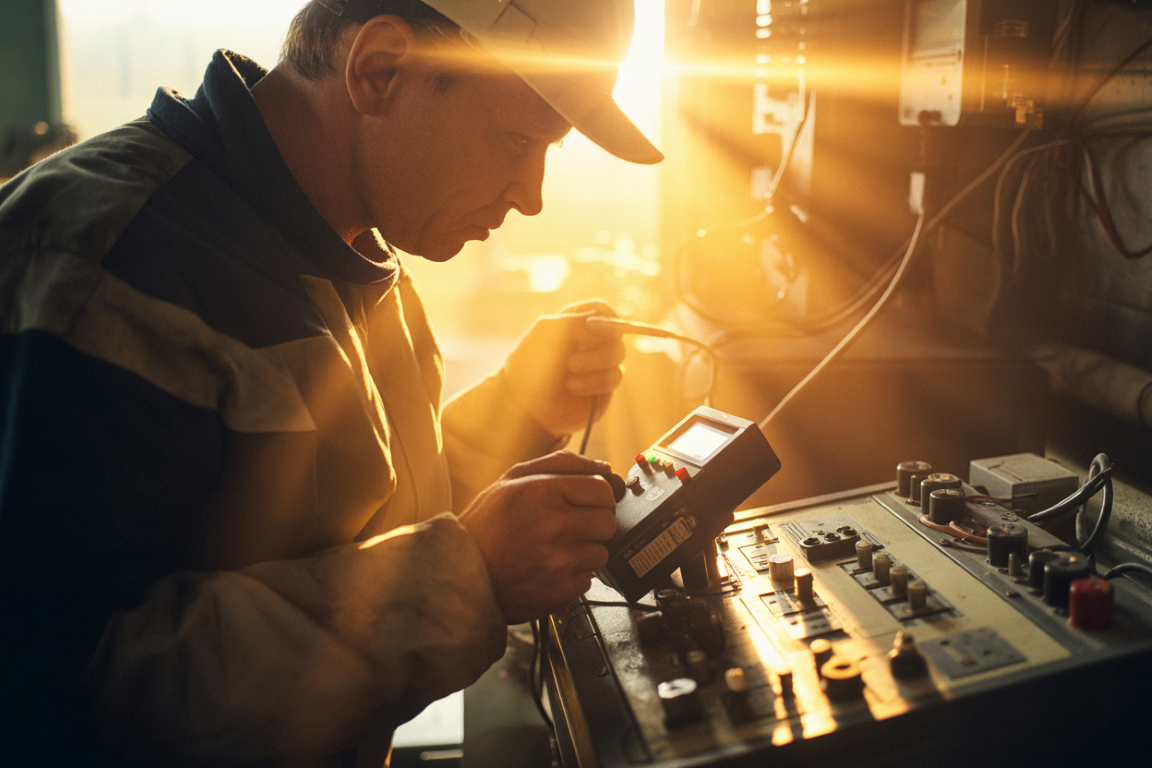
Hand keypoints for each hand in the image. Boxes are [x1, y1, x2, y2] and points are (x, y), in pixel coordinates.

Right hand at [458, 451, 618, 623]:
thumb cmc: (486, 526)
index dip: (598, 496)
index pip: (602, 489)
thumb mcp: (512, 480)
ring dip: (583, 551)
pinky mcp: (561, 590)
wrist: (461, 574)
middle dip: (593, 523)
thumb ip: (561, 464)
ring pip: (601, 552)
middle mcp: (553, 525)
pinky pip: (588, 578)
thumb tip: (604, 467)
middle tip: (569, 527)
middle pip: (607, 521)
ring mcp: (558, 560)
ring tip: (554, 550)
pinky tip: (549, 569)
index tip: (587, 503)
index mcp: (542, 492)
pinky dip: (572, 575)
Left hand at [503, 300, 626, 436]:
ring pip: (618, 354)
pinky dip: (594, 382)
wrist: (524, 404)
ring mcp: (599, 364)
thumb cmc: (530, 365)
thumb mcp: (547, 333)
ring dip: (594, 364)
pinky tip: (573, 387)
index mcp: (575, 322)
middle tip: (570, 361)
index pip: (602, 310)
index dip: (603, 317)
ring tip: (569, 376)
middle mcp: (590, 341)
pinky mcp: (604, 386)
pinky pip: (615, 377)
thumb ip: (578, 322)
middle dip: (596, 346)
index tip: (591, 327)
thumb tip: (610, 323)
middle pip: (616, 332)